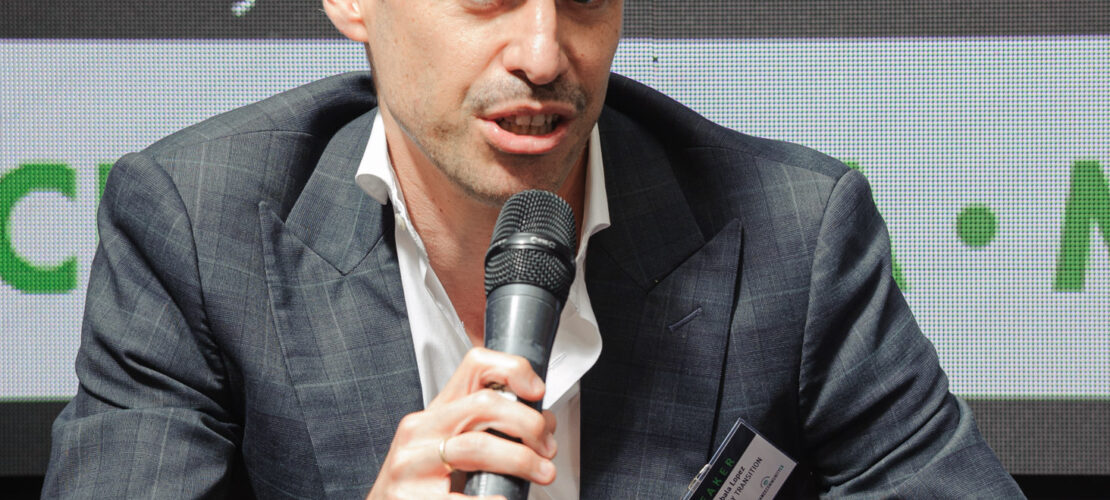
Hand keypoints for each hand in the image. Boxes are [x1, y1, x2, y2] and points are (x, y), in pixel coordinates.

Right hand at [366, 347, 557, 498]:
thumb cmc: (422, 484)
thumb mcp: (449, 447)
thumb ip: (489, 430)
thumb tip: (543, 424)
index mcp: (434, 413)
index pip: (474, 366)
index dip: (513, 370)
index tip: (536, 391)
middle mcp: (420, 431)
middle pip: (484, 405)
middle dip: (528, 424)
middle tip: (546, 448)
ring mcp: (412, 465)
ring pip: (477, 446)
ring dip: (521, 461)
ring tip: (541, 474)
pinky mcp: (412, 499)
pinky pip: (465, 498)